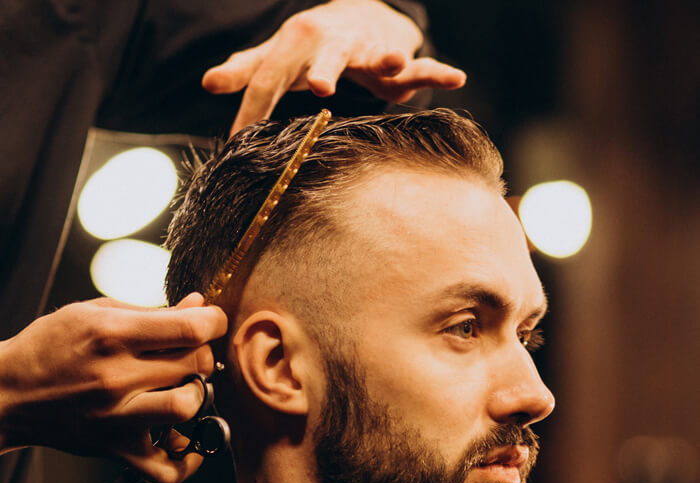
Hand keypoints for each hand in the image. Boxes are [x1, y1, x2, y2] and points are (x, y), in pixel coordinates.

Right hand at [0, 293, 227, 482]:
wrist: (8, 392)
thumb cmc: (50, 347)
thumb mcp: (93, 311)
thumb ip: (151, 310)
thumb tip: (200, 306)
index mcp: (111, 334)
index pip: (188, 328)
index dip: (213, 321)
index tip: (212, 321)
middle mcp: (116, 377)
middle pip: (194, 364)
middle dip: (201, 353)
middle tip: (188, 353)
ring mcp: (118, 417)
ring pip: (188, 407)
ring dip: (197, 394)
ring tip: (182, 387)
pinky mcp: (116, 448)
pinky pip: (167, 470)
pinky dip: (188, 460)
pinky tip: (187, 441)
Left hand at [201, 0, 465, 133]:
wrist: (360, 14)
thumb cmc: (311, 45)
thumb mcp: (277, 56)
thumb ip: (245, 72)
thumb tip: (206, 83)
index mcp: (296, 45)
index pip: (269, 78)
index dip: (253, 107)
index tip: (239, 140)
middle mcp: (331, 44)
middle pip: (324, 58)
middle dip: (323, 71)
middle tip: (320, 89)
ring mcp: (367, 50)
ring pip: (375, 56)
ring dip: (385, 60)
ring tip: (393, 65)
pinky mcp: (396, 58)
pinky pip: (419, 67)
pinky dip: (436, 72)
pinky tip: (455, 78)